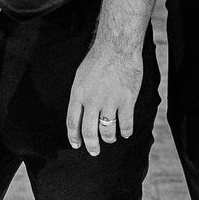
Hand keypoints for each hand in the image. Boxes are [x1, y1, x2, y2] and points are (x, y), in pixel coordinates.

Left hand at [66, 40, 140, 155]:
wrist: (117, 48)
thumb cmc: (98, 59)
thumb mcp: (81, 76)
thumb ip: (81, 95)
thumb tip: (81, 112)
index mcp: (78, 95)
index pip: (72, 122)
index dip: (74, 136)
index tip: (77, 144)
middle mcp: (92, 102)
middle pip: (89, 132)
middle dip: (91, 146)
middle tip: (93, 152)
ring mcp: (109, 103)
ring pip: (107, 132)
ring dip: (109, 138)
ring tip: (111, 139)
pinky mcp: (126, 102)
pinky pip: (126, 125)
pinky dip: (126, 132)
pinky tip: (126, 132)